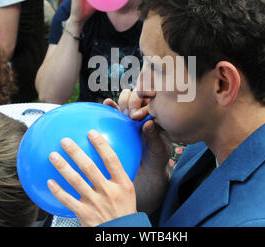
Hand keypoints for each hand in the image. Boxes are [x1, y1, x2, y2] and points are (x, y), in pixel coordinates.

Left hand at [47, 130, 136, 226]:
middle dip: (75, 152)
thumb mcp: (128, 191)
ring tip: (53, 155)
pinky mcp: (84, 213)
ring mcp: (95, 203)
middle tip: (65, 141)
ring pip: (76, 181)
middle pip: (89, 168)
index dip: (101, 145)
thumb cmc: (124, 211)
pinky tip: (49, 182)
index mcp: (122, 184)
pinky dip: (57, 191)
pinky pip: (67, 200)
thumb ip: (117, 175)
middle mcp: (108, 191)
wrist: (120, 233)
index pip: (111, 160)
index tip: (91, 133)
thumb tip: (107, 156)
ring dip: (63, 167)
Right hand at [103, 90, 171, 212]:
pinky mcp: (119, 121)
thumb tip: (149, 123)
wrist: (147, 169)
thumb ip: (154, 136)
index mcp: (158, 114)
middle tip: (132, 115)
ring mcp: (131, 115)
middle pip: (138, 95)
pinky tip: (105, 103)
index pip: (153, 99)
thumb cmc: (157, 158)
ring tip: (122, 110)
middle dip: (134, 100)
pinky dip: (110, 104)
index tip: (140, 115)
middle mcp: (145, 111)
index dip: (147, 102)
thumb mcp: (159, 148)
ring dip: (123, 101)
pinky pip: (114, 109)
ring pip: (126, 99)